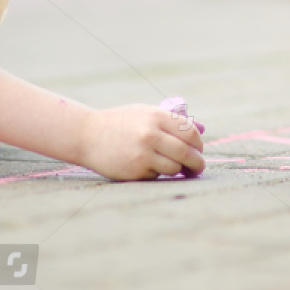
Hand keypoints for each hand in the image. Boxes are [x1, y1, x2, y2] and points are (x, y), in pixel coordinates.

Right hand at [78, 104, 205, 180]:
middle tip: (198, 168)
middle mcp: (151, 134)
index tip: (198, 150)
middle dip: (197, 163)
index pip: (190, 133)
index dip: (198, 144)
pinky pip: (157, 175)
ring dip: (178, 170)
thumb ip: (170, 121)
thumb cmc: (120, 123)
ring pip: (175, 167)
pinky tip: (144, 165)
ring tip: (172, 167)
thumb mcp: (144, 114)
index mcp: (156, 116)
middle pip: (187, 153)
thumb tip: (201, 130)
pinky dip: (157, 172)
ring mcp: (143, 153)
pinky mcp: (136, 170)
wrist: (88, 135)